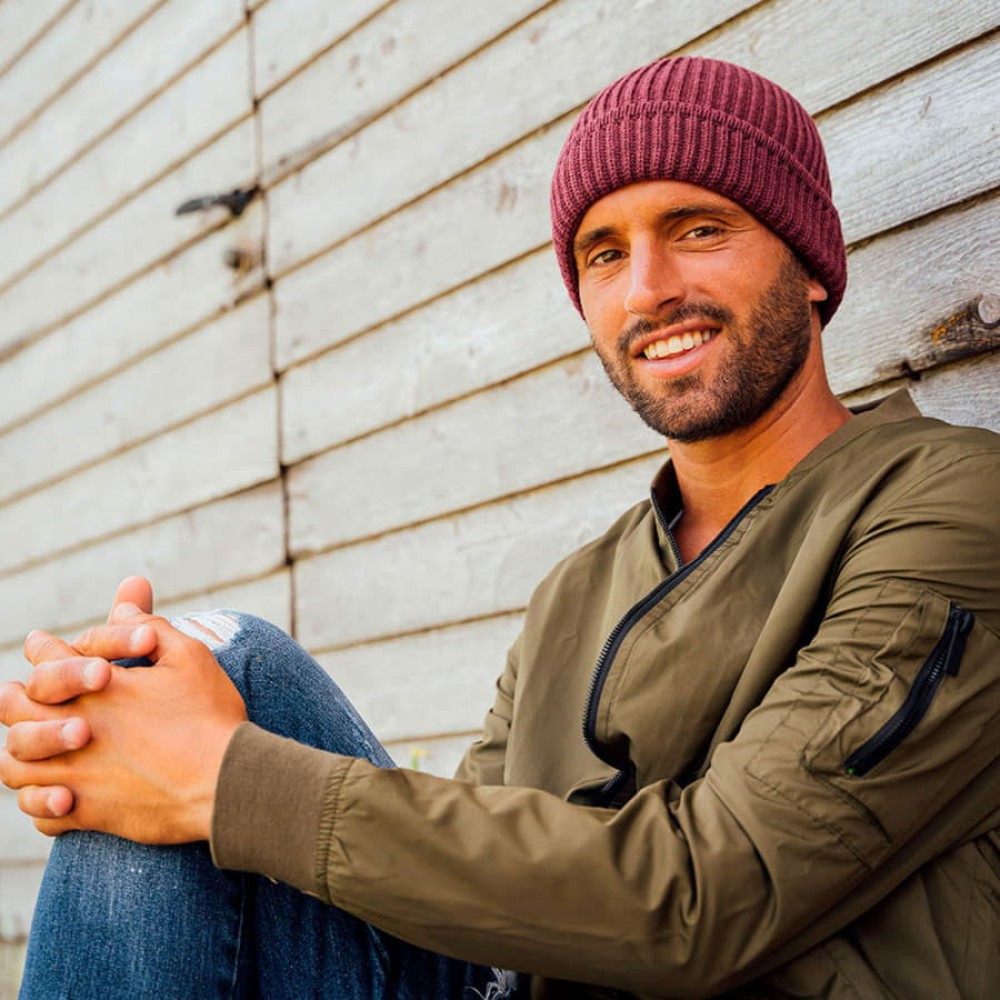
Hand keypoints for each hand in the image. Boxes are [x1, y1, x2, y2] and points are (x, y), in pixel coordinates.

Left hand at [0, 597, 247, 841]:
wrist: (223, 783)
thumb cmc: (209, 716)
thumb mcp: (189, 656)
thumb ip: (151, 626)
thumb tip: (123, 604)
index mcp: (96, 687)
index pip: (48, 656)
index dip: (43, 647)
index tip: (40, 644)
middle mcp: (73, 728)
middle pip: (13, 709)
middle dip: (13, 697)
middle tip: (16, 695)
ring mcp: (76, 773)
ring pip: (15, 766)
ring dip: (20, 754)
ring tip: (32, 752)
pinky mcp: (88, 811)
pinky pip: (42, 814)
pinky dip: (42, 804)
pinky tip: (57, 796)